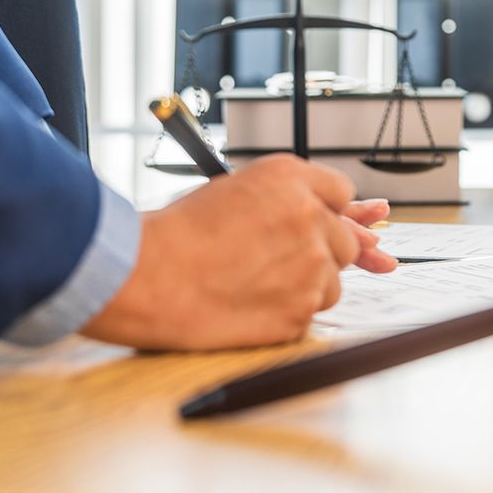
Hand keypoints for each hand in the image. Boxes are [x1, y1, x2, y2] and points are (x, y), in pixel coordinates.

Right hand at [80, 155, 394, 351]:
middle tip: (276, 263)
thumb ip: (284, 197)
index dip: (325, 212)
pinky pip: (309, 313)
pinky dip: (286, 314)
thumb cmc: (178, 234)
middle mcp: (310, 216)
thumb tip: (320, 213)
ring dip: (305, 287)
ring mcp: (311, 265)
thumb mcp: (234, 190)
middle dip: (321, 253)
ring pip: (331, 281)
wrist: (147, 277)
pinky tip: (249, 306)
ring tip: (253, 285)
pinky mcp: (301, 309)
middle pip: (345, 241)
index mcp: (290, 178)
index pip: (341, 192)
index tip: (310, 227)